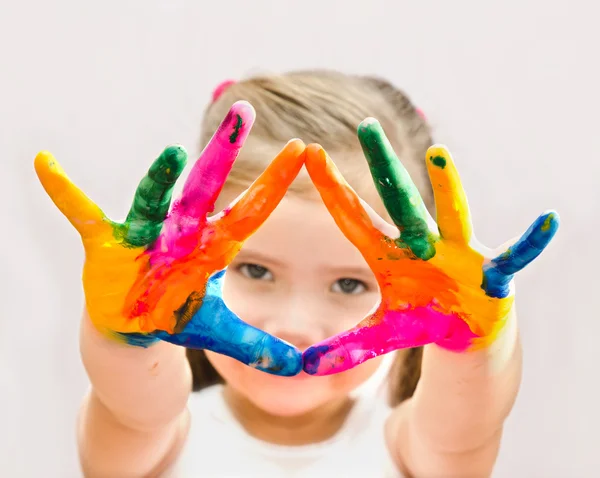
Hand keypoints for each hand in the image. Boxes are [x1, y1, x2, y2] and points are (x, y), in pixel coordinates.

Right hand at [35, 101, 304, 375]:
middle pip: (205, 189)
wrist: (133, 328)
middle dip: (223, 153)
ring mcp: (142, 236)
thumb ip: (255, 344)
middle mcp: (179, 233)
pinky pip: (83, 215)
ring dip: (160, 180)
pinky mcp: (106, 245)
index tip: (300, 148)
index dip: (273, 183)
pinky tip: (44, 162)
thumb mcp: (218, 332)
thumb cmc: (177, 315)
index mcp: (209, 248)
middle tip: (244, 111)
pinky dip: (64, 191)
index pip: (249, 212)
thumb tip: (296, 365)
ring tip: (173, 155)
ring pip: (152, 201)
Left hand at [302, 119, 558, 374]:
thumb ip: (348, 345)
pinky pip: (514, 256)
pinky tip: (548, 220)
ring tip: (438, 153)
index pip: (356, 219)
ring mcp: (458, 254)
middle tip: (366, 125)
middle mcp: (424, 244)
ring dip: (447, 186)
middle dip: (383, 166)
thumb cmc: (424, 319)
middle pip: (400, 200)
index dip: (334, 190)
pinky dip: (530, 241)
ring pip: (451, 215)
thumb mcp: (385, 333)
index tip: (311, 154)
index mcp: (393, 255)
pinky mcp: (492, 272)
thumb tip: (307, 366)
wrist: (467, 329)